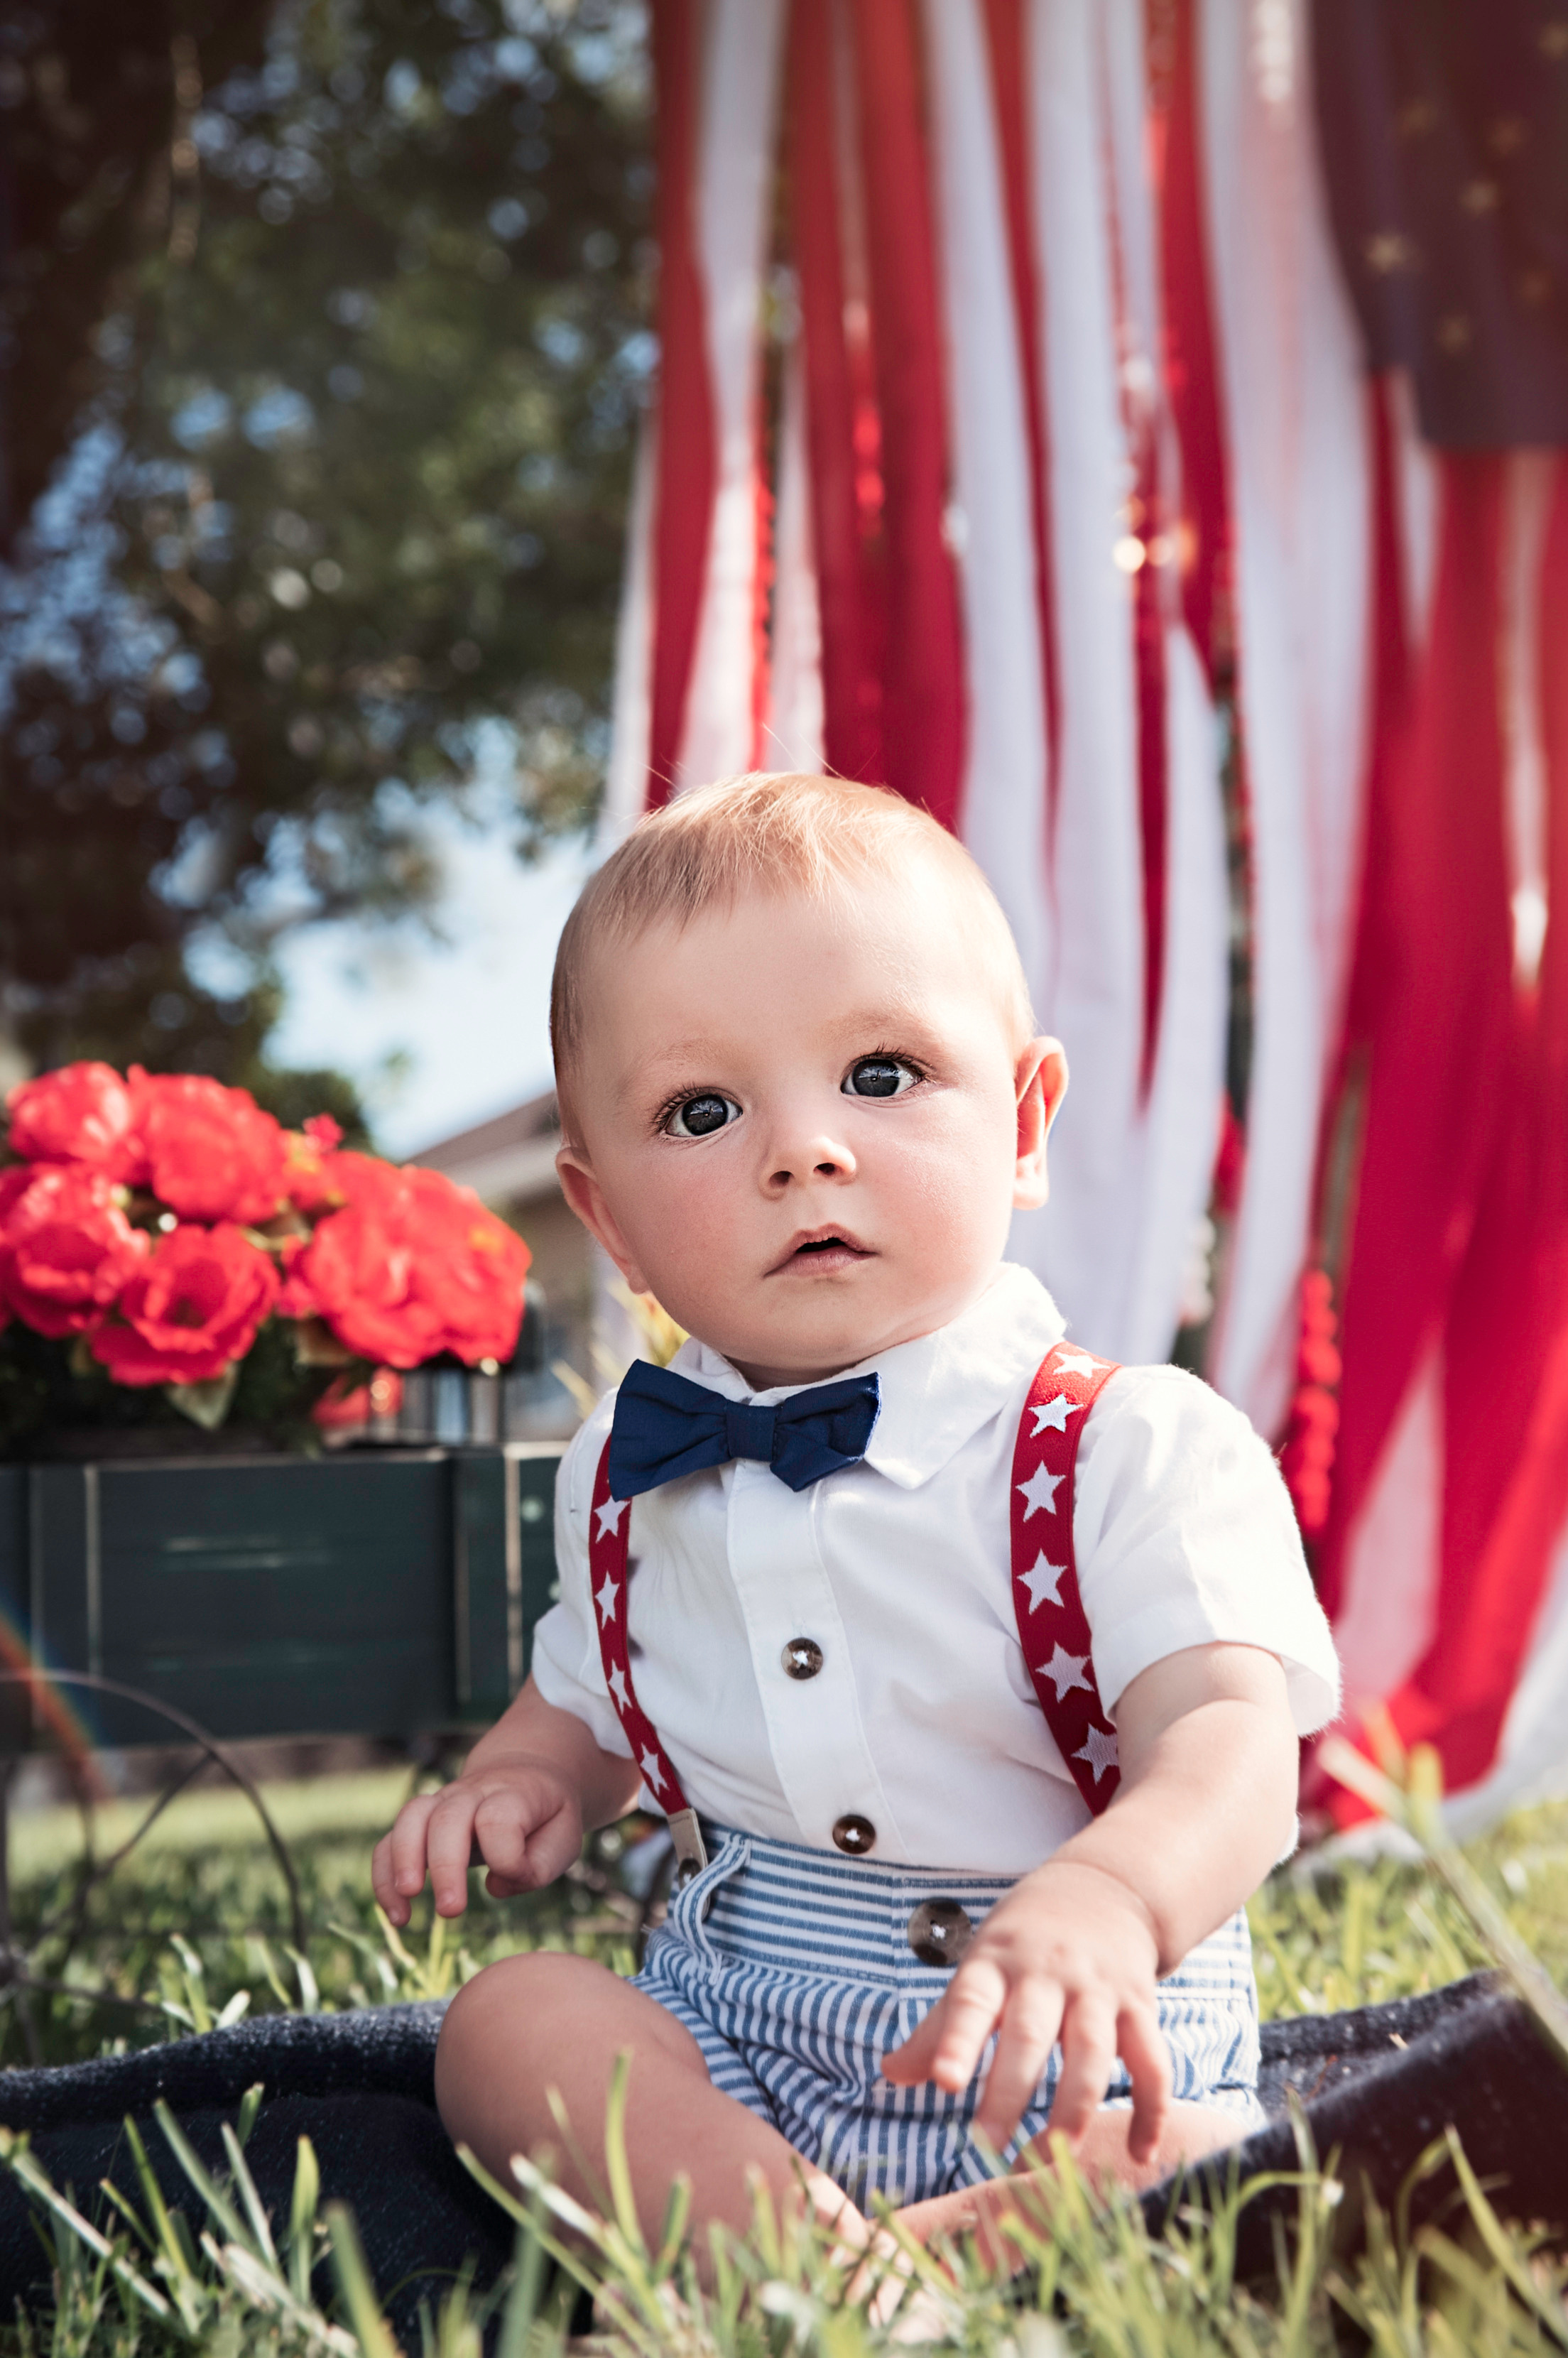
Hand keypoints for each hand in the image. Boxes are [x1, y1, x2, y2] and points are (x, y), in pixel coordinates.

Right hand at [370, 1751, 584, 1924]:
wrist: (527, 1771)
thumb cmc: (547, 1815)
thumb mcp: (565, 1838)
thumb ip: (538, 1865)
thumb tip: (493, 1886)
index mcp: (514, 1793)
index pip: (499, 1819)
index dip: (506, 1854)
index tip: (518, 1874)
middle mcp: (473, 1793)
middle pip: (447, 1818)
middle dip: (444, 1867)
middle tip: (451, 1911)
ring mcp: (442, 1802)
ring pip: (410, 1819)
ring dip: (401, 1863)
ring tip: (406, 1911)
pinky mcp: (421, 1822)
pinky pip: (389, 1842)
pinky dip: (384, 1878)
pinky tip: (397, 1915)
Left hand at [879, 1859, 1169, 2162]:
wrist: (1105, 1887)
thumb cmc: (1024, 1940)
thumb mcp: (979, 1965)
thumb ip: (941, 2025)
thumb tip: (891, 2074)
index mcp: (996, 1963)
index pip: (972, 2001)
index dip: (957, 2042)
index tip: (943, 2082)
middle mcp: (1048, 1974)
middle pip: (1030, 2035)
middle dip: (1010, 2092)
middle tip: (988, 2147)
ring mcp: (1098, 1990)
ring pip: (1092, 2053)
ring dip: (1074, 2110)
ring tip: (1051, 2158)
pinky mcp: (1141, 2007)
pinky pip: (1152, 2061)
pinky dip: (1151, 2109)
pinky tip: (1140, 2154)